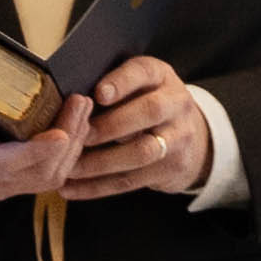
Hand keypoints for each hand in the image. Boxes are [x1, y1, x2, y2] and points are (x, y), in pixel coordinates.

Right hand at [0, 72, 98, 203]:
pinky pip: (51, 173)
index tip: (59, 135)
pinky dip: (71, 151)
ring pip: (51, 176)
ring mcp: (3, 183)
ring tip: (82, 107)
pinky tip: (79, 122)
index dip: (33, 153)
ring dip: (74, 144)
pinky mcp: (15, 179)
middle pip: (38, 172)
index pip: (2, 164)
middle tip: (81, 101)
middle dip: (66, 139)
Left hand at [58, 55, 216, 200]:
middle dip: (111, 125)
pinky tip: (71, 188)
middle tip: (79, 134)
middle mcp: (176, 104)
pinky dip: (98, 187)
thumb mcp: (138, 85)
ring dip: (101, 162)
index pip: (143, 72)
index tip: (98, 94)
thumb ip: (110, 86)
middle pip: (149, 112)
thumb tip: (66, 99)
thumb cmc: (145, 103)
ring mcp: (178, 138)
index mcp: (161, 76)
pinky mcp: (171, 169)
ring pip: (142, 151)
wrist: (193, 137)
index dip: (121, 83)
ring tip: (69, 167)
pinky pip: (132, 180)